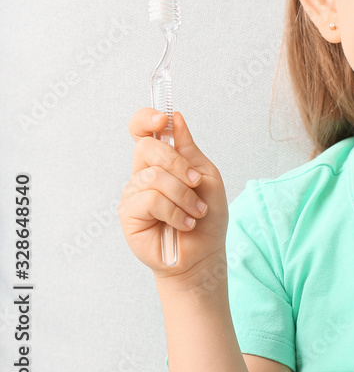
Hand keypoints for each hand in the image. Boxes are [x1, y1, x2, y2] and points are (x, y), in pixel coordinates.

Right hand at [119, 108, 228, 287]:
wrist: (203, 254)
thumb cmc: (206, 217)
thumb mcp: (206, 177)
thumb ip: (189, 149)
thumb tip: (176, 118)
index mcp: (161, 161)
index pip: (142, 131)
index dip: (146, 119)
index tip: (162, 119)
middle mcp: (143, 173)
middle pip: (147, 147)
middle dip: (178, 164)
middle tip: (196, 183)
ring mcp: (133, 193)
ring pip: (155, 177)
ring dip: (184, 196)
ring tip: (195, 212)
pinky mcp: (128, 213)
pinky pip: (151, 199)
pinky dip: (176, 211)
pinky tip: (185, 223)